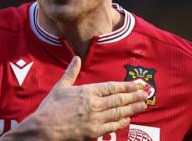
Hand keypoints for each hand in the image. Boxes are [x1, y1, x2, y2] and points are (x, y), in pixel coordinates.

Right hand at [3, 56, 147, 140]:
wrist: (44, 128)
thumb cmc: (50, 107)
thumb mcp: (60, 86)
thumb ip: (71, 72)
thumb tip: (77, 58)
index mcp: (87, 91)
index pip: (111, 87)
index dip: (126, 86)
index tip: (136, 84)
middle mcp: (94, 104)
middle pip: (119, 100)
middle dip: (134, 96)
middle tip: (146, 94)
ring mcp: (95, 119)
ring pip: (119, 112)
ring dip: (133, 108)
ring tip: (143, 105)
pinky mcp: (94, 132)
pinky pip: (112, 126)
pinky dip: (121, 122)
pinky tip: (128, 118)